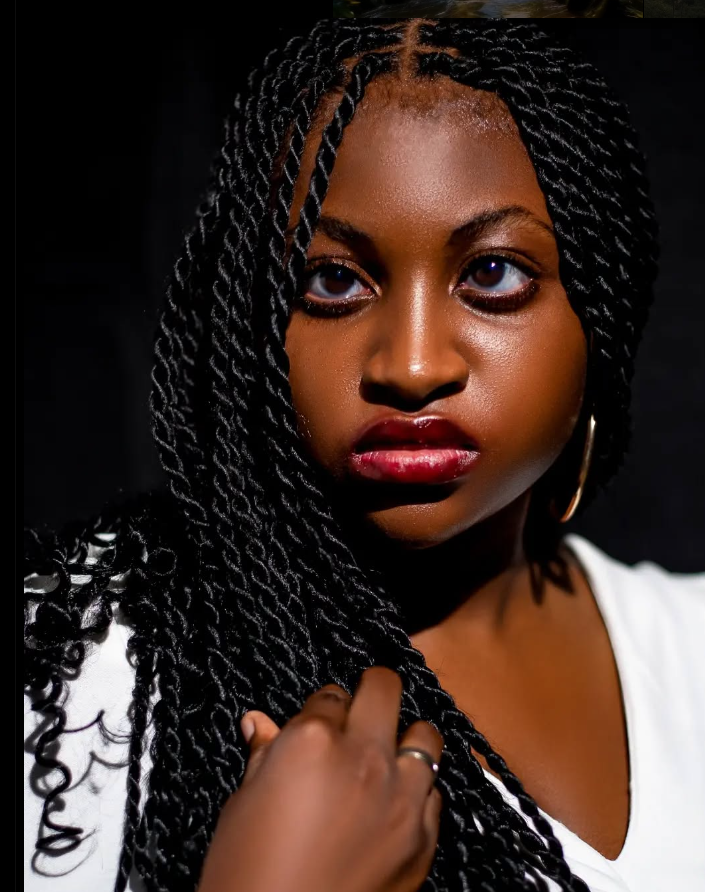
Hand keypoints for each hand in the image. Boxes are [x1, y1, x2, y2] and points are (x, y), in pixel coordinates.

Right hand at [197, 666, 443, 891]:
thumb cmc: (248, 876)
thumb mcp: (242, 806)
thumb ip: (263, 756)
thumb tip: (259, 723)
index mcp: (311, 741)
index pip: (330, 694)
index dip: (322, 708)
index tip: (318, 721)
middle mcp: (363, 758)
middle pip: (385, 688)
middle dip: (371, 692)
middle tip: (361, 710)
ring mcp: (399, 797)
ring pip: (424, 734)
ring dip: (404, 738)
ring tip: (386, 754)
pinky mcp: (422, 838)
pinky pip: (434, 792)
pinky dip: (417, 789)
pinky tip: (395, 802)